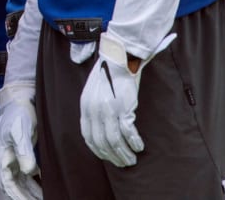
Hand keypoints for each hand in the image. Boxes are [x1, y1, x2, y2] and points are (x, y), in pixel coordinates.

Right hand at [0, 82, 41, 199]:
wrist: (22, 98)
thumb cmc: (18, 112)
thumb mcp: (20, 130)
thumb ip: (24, 151)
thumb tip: (28, 171)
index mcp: (2, 155)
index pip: (7, 182)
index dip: (17, 195)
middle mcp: (8, 159)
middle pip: (15, 186)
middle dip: (25, 197)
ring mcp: (16, 157)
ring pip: (23, 182)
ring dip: (32, 192)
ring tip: (47, 197)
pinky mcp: (26, 154)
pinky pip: (30, 174)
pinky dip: (37, 183)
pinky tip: (47, 187)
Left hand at [79, 32, 175, 166]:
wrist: (117, 60)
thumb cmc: (107, 76)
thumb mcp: (92, 93)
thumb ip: (93, 110)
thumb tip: (99, 130)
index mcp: (85, 107)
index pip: (88, 136)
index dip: (98, 150)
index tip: (108, 157)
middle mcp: (94, 110)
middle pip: (102, 142)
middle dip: (113, 156)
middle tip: (123, 163)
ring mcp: (108, 110)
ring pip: (115, 140)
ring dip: (124, 153)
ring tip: (132, 159)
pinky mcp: (122, 108)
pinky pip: (128, 132)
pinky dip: (134, 142)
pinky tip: (139, 147)